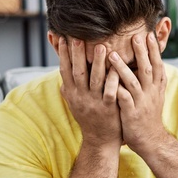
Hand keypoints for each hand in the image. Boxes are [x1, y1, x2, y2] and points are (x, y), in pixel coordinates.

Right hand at [56, 36, 121, 150]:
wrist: (100, 141)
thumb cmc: (89, 118)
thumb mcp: (74, 103)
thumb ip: (68, 87)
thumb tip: (59, 70)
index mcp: (72, 94)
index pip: (64, 70)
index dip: (63, 54)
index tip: (63, 37)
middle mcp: (81, 97)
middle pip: (77, 72)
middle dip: (77, 54)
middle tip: (77, 36)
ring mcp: (95, 103)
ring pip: (95, 80)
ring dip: (97, 63)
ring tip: (101, 46)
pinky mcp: (109, 109)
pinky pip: (111, 91)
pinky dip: (114, 79)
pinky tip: (118, 67)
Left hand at [108, 31, 167, 155]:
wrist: (151, 140)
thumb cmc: (148, 115)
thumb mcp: (154, 95)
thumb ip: (151, 79)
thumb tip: (148, 60)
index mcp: (157, 88)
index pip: (157, 65)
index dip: (154, 50)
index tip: (149, 34)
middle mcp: (151, 93)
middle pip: (148, 69)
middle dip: (142, 53)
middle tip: (136, 36)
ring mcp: (142, 103)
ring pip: (133, 82)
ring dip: (123, 68)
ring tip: (112, 54)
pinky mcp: (132, 114)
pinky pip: (124, 99)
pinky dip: (117, 90)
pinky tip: (108, 81)